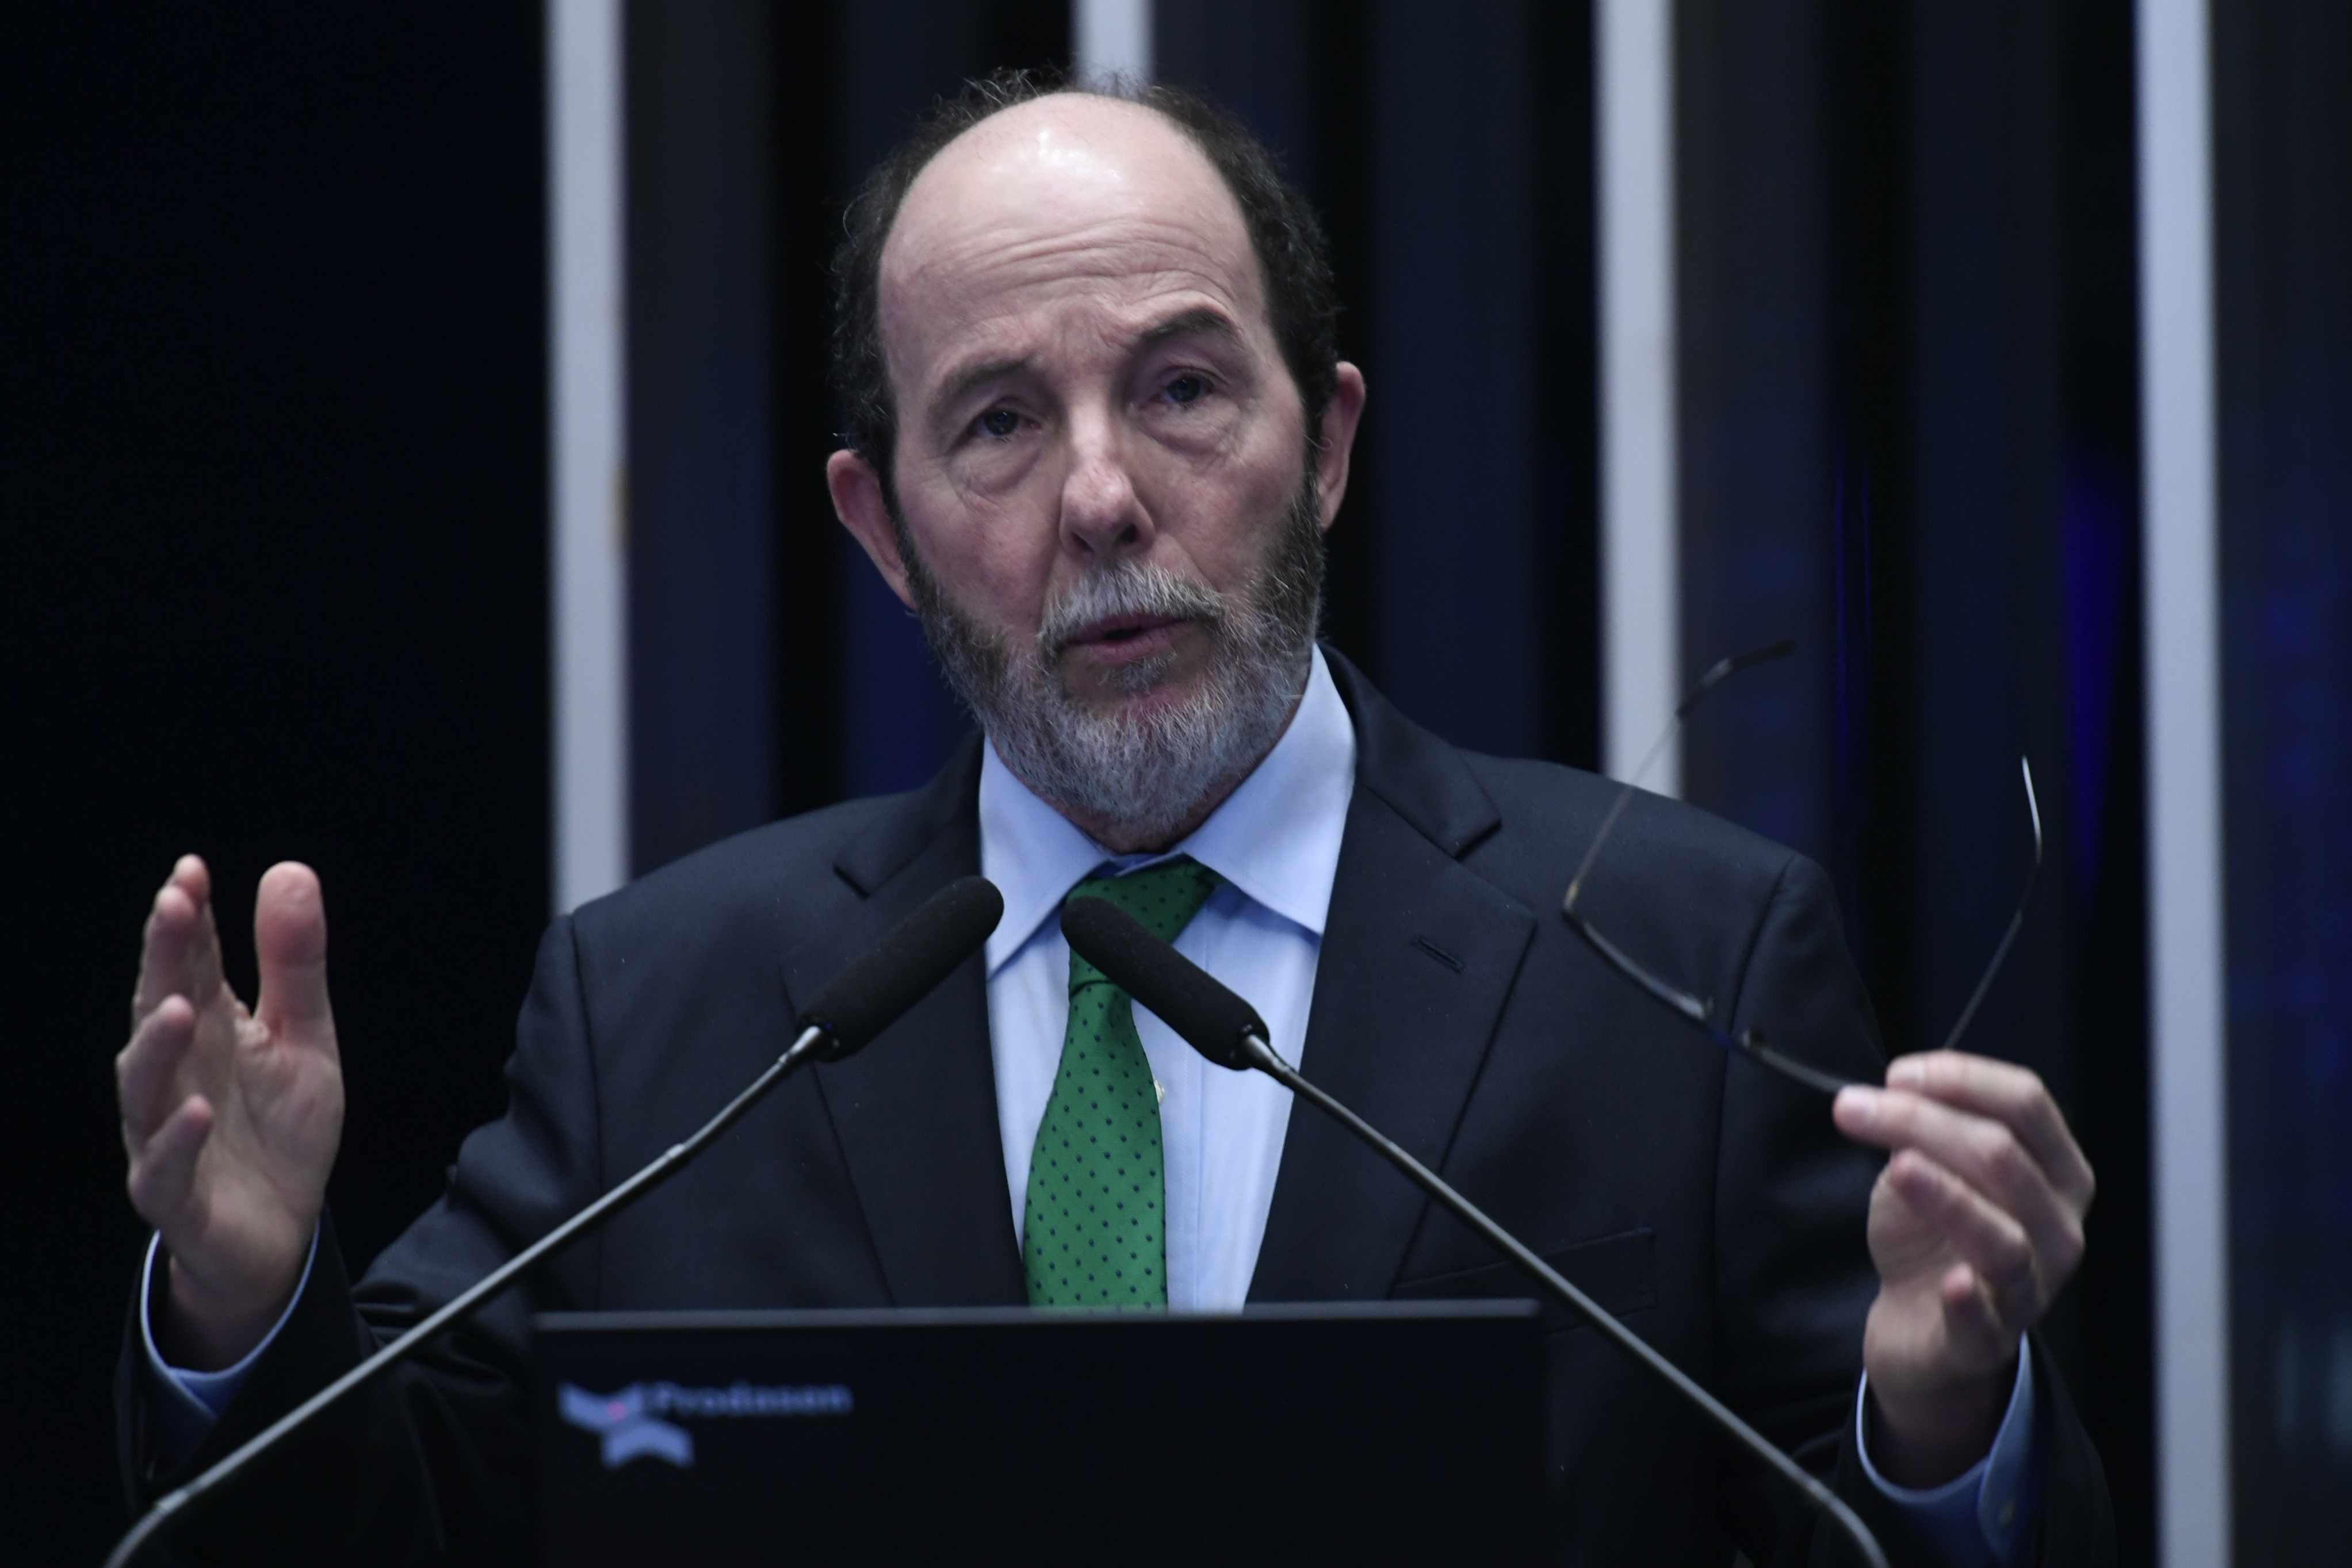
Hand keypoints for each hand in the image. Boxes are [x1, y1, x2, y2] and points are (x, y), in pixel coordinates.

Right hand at [118, 856, 343, 1369]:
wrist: (280, 1232)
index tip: (191, 871)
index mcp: (208, 1031)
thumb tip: (289, 871)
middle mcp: (176, 1075)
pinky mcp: (175, 1196)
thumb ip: (295, 963)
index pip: (190, 964)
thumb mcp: (305, 1037)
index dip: (187, 919)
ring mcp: (166, 1134)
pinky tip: (200, 1109)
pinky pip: (165, 1167)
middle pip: (159, 1007)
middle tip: (173, 904)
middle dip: (163, 958)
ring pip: (146, 1087)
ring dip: (158, 1044)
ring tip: (181, 1005)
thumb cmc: (280, 1129)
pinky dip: (178, 1138)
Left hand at [1833, 1051, 2093, 1486]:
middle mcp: (2058, 1228)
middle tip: (1853, 1109)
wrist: (1915, 1322)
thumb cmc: (1933, 1235)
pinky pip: (1986, 1322)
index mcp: (2055, 1172)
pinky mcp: (1988, 1342)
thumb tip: (1893, 1091)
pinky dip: (1970, 1302)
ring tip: (1899, 1167)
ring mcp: (2031, 1287)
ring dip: (1947, 1196)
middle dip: (1923, 1122)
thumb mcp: (1928, 1168)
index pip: (2026, 1103)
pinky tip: (1953, 1283)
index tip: (1897, 1075)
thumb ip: (1921, 1130)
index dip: (1962, 1078)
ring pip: (2002, 1236)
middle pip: (2003, 1156)